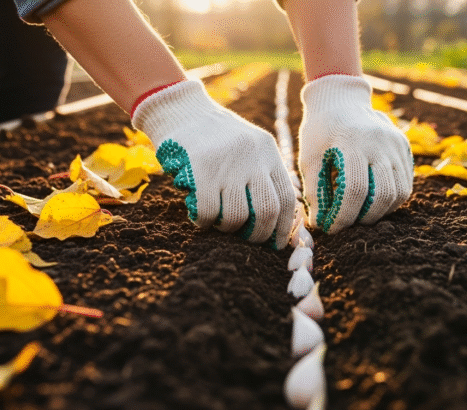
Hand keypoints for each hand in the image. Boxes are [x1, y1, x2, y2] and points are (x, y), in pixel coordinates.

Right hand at [132, 79, 295, 248]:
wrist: (180, 108)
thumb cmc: (214, 136)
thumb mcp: (248, 145)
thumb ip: (261, 173)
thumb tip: (272, 220)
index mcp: (268, 151)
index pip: (287, 198)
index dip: (283, 227)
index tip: (276, 244)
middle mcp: (253, 157)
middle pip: (267, 210)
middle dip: (258, 234)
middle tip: (246, 238)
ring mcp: (228, 162)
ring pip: (238, 215)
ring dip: (228, 228)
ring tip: (219, 222)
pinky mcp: (201, 168)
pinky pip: (209, 211)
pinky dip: (205, 222)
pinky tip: (200, 217)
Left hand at [298, 75, 412, 232]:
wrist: (340, 100)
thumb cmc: (320, 131)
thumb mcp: (309, 157)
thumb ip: (314, 190)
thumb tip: (319, 224)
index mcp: (352, 142)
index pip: (354, 189)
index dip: (343, 216)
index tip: (331, 228)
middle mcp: (380, 142)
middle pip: (383, 194)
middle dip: (364, 218)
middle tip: (348, 224)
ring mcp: (396, 144)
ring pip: (399, 192)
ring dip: (381, 212)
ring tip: (361, 215)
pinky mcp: (404, 147)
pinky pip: (405, 183)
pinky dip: (391, 200)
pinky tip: (373, 202)